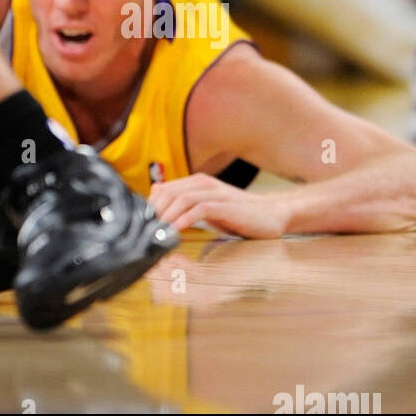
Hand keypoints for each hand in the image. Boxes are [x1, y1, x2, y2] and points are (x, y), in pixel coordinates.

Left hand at [149, 173, 288, 238]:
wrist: (272, 214)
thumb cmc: (238, 215)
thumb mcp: (208, 210)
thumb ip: (187, 208)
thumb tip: (161, 215)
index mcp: (196, 183)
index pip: (164, 189)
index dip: (151, 205)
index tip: (143, 223)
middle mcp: (203, 184)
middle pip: (169, 192)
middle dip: (155, 211)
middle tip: (146, 230)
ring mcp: (215, 193)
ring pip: (181, 199)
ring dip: (166, 216)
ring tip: (157, 232)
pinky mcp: (225, 205)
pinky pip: (199, 209)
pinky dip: (184, 219)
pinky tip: (176, 231)